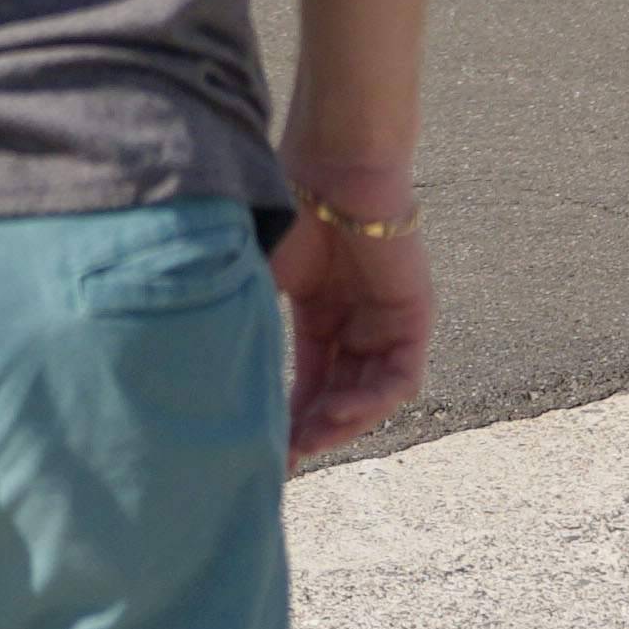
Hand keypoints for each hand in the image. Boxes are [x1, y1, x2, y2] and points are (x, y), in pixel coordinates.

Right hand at [271, 193, 434, 458]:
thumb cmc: (290, 212)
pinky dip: (371, 402)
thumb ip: (248, 331)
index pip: (309, 385)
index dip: (288, 423)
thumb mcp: (259, 283)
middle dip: (313, 434)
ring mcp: (388, 322)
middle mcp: (358, 325)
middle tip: (285, 460)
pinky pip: (400, 378)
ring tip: (309, 440)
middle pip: (340, 399)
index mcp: (322, 316)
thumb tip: (212, 388)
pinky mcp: (416, 318)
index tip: (265, 458)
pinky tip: (337, 410)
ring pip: (371, 396)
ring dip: (341, 425)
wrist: (330, 168)